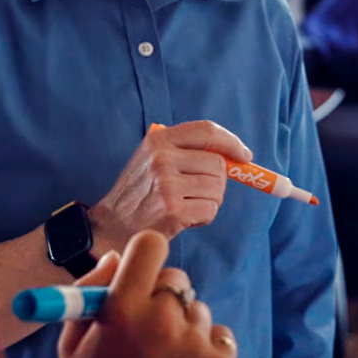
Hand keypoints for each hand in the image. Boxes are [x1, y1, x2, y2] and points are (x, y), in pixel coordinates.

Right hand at [59, 231, 237, 357]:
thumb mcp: (71, 350)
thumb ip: (89, 294)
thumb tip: (114, 257)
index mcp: (121, 310)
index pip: (150, 245)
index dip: (145, 256)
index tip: (141, 271)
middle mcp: (162, 319)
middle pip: (175, 277)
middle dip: (162, 296)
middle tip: (149, 328)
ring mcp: (196, 343)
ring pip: (197, 308)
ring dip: (184, 326)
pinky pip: (219, 335)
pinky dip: (206, 350)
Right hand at [89, 121, 252, 247]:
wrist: (113, 226)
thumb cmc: (142, 194)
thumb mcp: (153, 160)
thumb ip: (187, 151)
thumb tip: (238, 156)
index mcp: (158, 140)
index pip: (206, 130)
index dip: (231, 142)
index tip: (244, 156)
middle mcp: (162, 158)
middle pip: (218, 164)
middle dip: (218, 182)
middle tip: (199, 194)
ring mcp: (166, 184)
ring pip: (217, 188)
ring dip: (210, 202)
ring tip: (187, 207)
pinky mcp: (172, 210)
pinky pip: (210, 210)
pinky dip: (203, 218)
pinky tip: (183, 220)